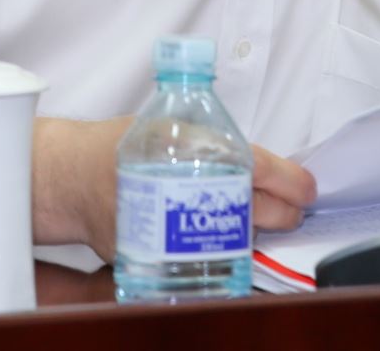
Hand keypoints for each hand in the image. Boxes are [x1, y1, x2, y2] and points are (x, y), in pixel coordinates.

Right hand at [35, 117, 316, 258]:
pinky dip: (222, 250)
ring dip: (255, 230)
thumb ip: (217, 137)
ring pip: (232, 238)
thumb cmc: (124, 144)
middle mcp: (176, 188)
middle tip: (293, 209)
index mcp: (186, 146)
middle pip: (252, 210)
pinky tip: (231, 239)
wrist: (72, 178)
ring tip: (266, 221)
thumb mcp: (173, 121)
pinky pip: (202, 258)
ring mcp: (164, 227)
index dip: (289, 180)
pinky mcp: (153, 256)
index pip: (255, 165)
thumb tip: (269, 163)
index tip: (308, 188)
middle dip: (283, 212)